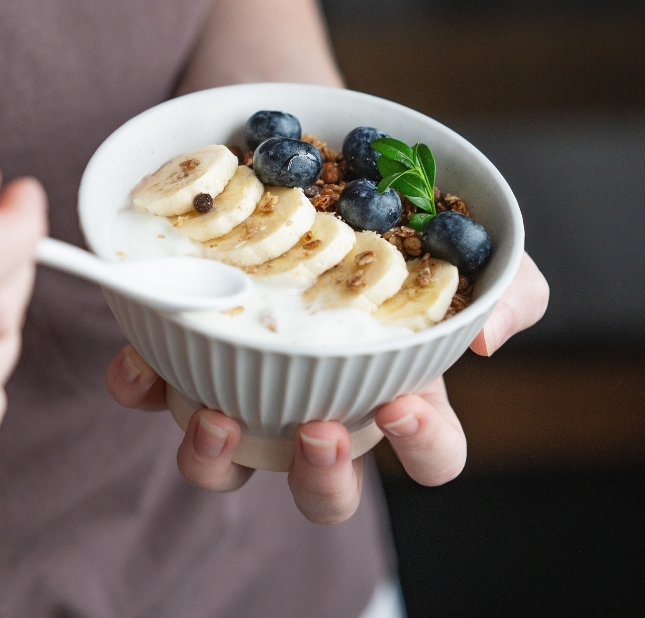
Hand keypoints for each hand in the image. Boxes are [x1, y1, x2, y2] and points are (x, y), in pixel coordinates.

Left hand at [106, 252, 548, 522]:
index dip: (423, 446)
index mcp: (392, 386)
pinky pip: (148, 395)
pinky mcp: (178, 359)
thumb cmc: (376, 214)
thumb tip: (484, 339)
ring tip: (216, 417)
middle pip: (323, 492)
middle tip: (317, 428)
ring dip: (215, 459)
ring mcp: (243, 388)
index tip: (402, 404)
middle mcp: (314, 403)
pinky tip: (141, 354)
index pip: (431, 455)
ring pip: (223, 469)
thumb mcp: (457, 240)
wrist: (286, 152)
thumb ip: (506, 286)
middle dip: (322, 478)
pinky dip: (138, 384)